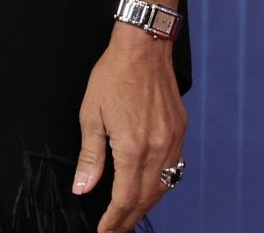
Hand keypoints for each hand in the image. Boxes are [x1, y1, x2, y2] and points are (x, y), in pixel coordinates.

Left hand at [72, 24, 186, 232]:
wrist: (143, 48)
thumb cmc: (113, 75)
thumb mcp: (91, 115)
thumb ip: (91, 156)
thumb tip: (83, 188)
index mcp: (133, 148)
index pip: (125, 198)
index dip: (114, 220)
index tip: (104, 231)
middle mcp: (158, 149)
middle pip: (146, 198)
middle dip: (129, 218)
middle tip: (115, 230)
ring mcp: (172, 141)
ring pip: (163, 187)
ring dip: (146, 204)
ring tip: (129, 215)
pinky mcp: (179, 131)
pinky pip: (174, 168)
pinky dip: (160, 185)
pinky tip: (149, 187)